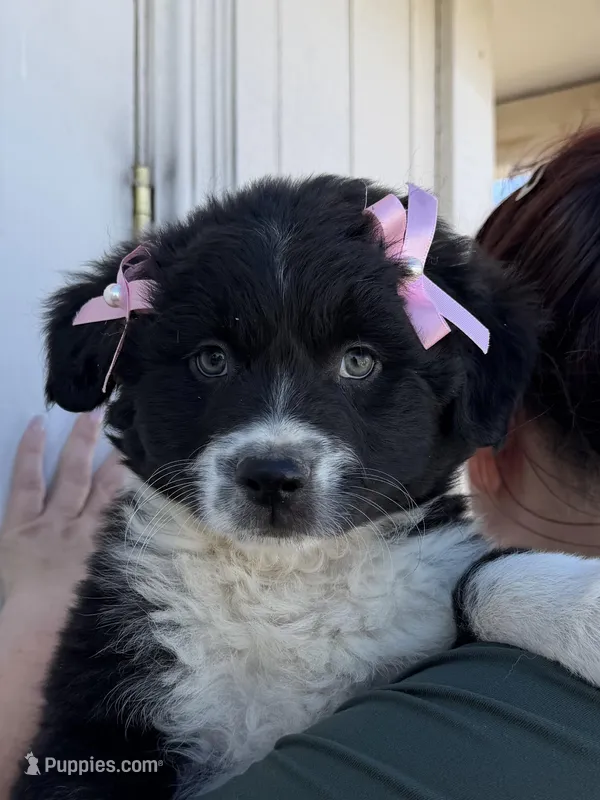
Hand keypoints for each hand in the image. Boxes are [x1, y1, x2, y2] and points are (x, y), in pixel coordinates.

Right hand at [0, 413, 124, 605]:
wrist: (38, 626)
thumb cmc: (11, 604)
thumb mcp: (0, 566)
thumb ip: (12, 549)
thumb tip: (19, 528)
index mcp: (20, 530)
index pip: (25, 480)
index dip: (29, 450)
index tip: (38, 423)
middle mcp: (54, 525)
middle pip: (70, 474)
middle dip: (80, 442)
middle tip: (93, 414)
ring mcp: (83, 538)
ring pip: (101, 492)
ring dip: (113, 465)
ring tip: (124, 442)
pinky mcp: (104, 553)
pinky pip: (120, 521)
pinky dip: (130, 502)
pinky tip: (143, 486)